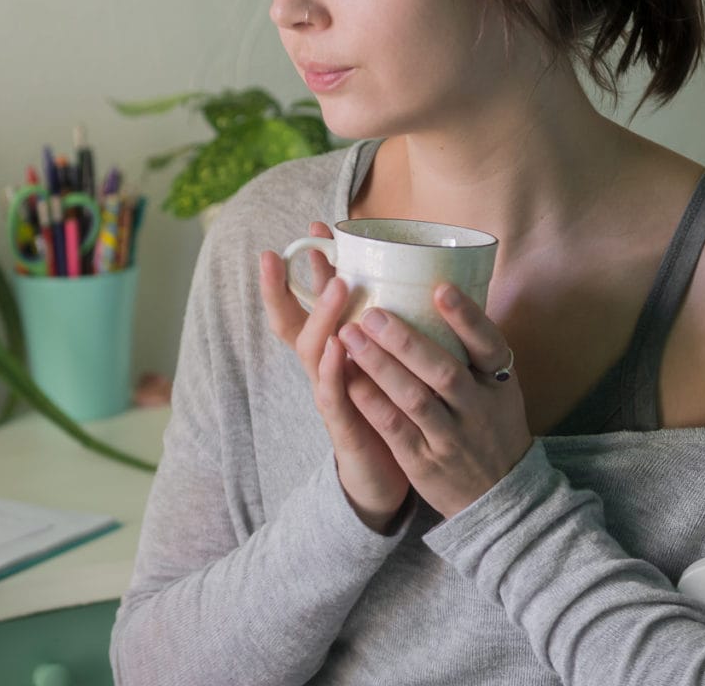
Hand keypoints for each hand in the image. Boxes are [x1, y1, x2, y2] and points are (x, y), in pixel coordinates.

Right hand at [260, 223, 409, 532]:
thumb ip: (387, 322)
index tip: (306, 229)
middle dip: (293, 284)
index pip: (308, 301)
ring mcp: (329, 394)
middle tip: (297, 250)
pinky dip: (332, 370)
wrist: (385, 475)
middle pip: (297, 320)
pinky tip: (338, 348)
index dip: (306, 264)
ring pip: (314, 350)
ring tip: (338, 285)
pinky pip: (331, 395)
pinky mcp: (342, 424)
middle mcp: (324, 367)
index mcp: (334, 349)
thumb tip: (411, 272)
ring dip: (324, 315)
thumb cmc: (385, 408)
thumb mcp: (380, 359)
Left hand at [337, 285, 533, 519]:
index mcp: (500, 382)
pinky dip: (371, 402)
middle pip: (443, 371)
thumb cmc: (493, 424)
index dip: (466, 317)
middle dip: (405, 341)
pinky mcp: (424, 462)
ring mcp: (451, 438)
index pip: (489, 343)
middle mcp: (477, 409)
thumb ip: (476, 348)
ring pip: (413, 399)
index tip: (440, 288)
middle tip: (370, 312)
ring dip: (379, 366)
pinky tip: (347, 378)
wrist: (500, 496)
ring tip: (349, 336)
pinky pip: (394, 429)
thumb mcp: (501, 387)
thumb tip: (442, 288)